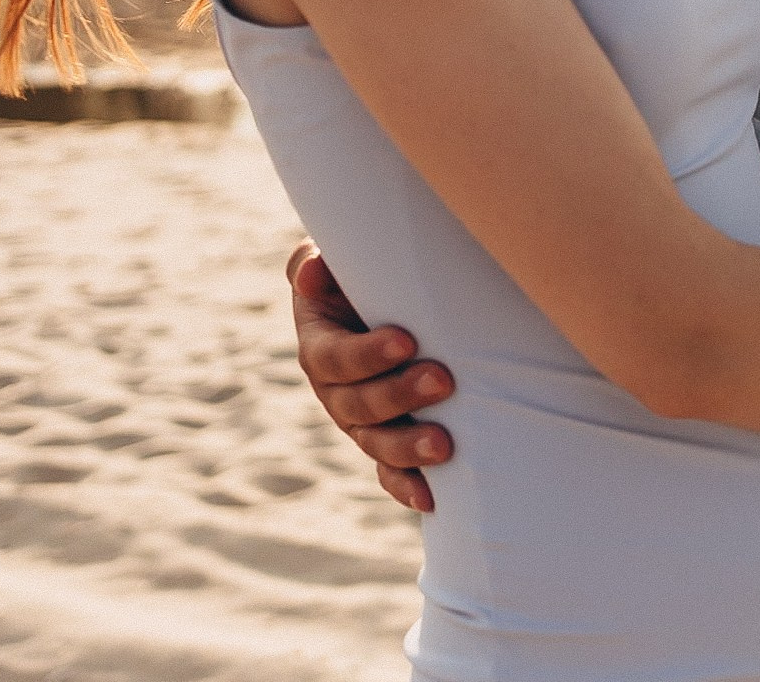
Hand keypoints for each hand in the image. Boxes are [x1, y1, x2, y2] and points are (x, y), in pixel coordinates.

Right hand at [288, 241, 456, 512]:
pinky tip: (431, 497)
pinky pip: (390, 472)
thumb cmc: (369, 274)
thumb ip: (317, 264)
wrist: (398, 301)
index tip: (406, 340)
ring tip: (445, 445)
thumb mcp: (341, 261)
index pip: (334, 358)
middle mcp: (336, 392)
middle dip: (399, 396)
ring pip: (376, 443)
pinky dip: (407, 486)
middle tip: (443, 380)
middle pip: (357, 405)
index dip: (366, 354)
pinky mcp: (389, 440)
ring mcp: (362, 423)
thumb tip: (314, 272)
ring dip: (408, 448)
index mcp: (320, 347)